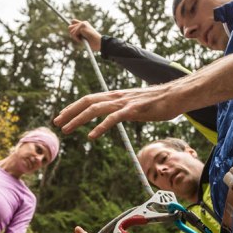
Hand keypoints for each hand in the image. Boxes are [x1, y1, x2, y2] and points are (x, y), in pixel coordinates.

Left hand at [53, 84, 181, 138]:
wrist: (175, 96)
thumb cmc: (158, 103)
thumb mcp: (135, 106)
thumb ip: (123, 110)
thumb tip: (116, 117)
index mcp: (116, 96)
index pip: (89, 99)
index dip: (73, 107)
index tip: (62, 115)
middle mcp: (117, 97)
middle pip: (87, 102)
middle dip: (69, 112)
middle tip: (56, 123)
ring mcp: (124, 103)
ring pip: (95, 109)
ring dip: (78, 119)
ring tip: (67, 129)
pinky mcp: (133, 110)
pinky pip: (113, 118)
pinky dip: (100, 127)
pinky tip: (92, 136)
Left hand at [68, 19, 102, 51]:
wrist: (99, 43)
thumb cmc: (92, 42)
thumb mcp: (84, 37)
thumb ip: (78, 33)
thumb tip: (70, 32)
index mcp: (84, 24)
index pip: (73, 21)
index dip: (72, 28)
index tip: (74, 34)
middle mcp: (83, 22)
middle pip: (70, 27)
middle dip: (72, 34)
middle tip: (79, 38)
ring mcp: (82, 24)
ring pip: (71, 31)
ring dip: (75, 37)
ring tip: (83, 39)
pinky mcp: (82, 27)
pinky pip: (74, 34)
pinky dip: (77, 39)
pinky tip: (83, 39)